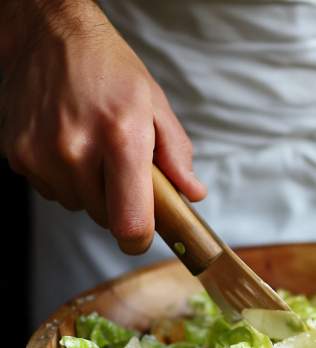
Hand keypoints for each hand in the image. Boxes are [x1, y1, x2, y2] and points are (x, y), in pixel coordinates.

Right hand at [0, 0, 206, 254]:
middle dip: (118, 203)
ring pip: (78, 205)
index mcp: (122, 137)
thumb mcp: (156, 105)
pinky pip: (51, 190)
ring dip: (90, 190)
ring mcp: (41, 152)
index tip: (143, 234)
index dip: (139, 239)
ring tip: (93, 150)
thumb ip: (177, 155)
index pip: (129, 222)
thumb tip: (192, 194)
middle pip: (105, 218)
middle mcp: (77, 148)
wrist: (49, 35)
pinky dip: (64, 178)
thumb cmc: (109, 69)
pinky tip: (68, 146)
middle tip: (120, 168)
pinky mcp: (17, 154)